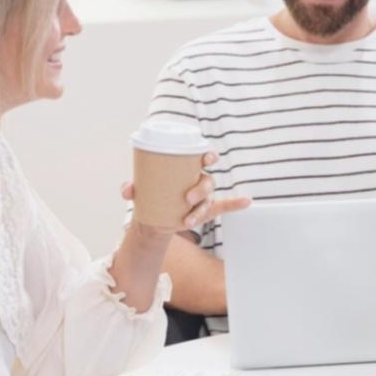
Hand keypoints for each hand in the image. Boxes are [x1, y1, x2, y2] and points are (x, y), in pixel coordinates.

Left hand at [120, 152, 251, 233]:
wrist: (154, 217)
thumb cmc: (150, 195)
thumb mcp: (140, 191)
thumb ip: (131, 188)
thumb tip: (128, 189)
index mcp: (187, 169)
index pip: (203, 157)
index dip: (208, 155)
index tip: (206, 158)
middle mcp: (199, 181)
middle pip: (208, 180)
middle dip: (201, 188)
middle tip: (187, 198)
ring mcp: (204, 198)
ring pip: (209, 200)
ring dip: (201, 209)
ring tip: (188, 221)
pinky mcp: (206, 212)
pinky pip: (226, 206)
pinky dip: (237, 203)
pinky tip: (246, 201)